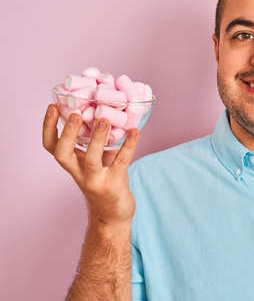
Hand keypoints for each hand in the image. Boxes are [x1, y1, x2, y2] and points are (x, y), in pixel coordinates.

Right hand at [42, 104, 139, 226]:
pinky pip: (121, 162)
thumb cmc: (105, 183)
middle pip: (63, 154)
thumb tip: (106, 113)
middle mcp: (79, 173)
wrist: (112, 216)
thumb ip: (98, 142)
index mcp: (72, 164)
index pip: (51, 146)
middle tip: (76, 114)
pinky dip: (129, 145)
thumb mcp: (97, 161)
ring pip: (92, 159)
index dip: (48, 127)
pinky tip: (135, 131)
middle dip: (67, 133)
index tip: (52, 107)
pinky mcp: (114, 185)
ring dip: (97, 138)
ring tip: (104, 120)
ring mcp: (96, 180)